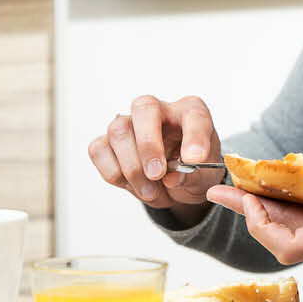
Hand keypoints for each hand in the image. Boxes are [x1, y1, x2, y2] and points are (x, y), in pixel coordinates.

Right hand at [87, 95, 223, 210]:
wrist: (175, 185)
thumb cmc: (193, 172)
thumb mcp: (203, 179)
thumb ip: (192, 177)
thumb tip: (171, 178)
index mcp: (190, 112)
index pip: (193, 114)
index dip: (194, 135)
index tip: (195, 159)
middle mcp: (158, 110)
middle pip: (144, 109)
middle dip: (148, 144)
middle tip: (157, 174)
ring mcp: (130, 123)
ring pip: (118, 131)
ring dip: (132, 168)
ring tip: (150, 192)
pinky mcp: (108, 141)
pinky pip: (99, 150)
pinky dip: (114, 173)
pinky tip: (132, 185)